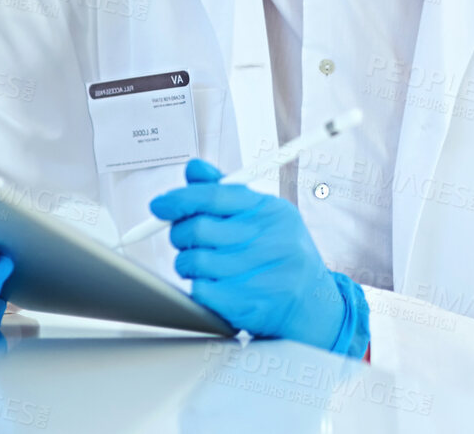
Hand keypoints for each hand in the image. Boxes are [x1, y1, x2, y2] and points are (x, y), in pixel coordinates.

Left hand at [149, 158, 368, 356]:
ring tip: (202, 264)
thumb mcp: (265, 215)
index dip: (179, 198)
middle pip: (197, 229)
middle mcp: (268, 240)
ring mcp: (258, 274)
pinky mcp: (247, 304)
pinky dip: (198, 286)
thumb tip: (193, 169)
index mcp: (270, 211)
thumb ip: (225, 192)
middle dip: (180, 233)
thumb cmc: (283, 253)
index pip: (214, 196)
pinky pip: (199, 290)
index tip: (160, 204)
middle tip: (185, 239)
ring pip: (193, 262)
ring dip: (187, 263)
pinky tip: (213, 284)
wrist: (313, 304)